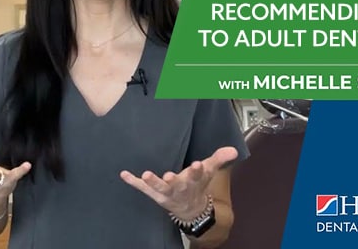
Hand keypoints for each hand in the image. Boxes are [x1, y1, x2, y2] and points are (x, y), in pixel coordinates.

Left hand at [120, 146, 237, 219]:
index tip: (197, 164)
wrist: (190, 208)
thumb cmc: (197, 184)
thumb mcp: (209, 171)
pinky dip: (133, 182)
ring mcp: (166, 193)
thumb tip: (233, 150)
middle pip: (177, 185)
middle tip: (169, 176)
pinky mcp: (154, 194)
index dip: (197, 171)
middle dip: (173, 181)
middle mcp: (180, 188)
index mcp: (194, 181)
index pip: (197, 176)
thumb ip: (219, 158)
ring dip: (152, 182)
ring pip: (159, 189)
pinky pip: (142, 189)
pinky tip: (124, 174)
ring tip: (145, 174)